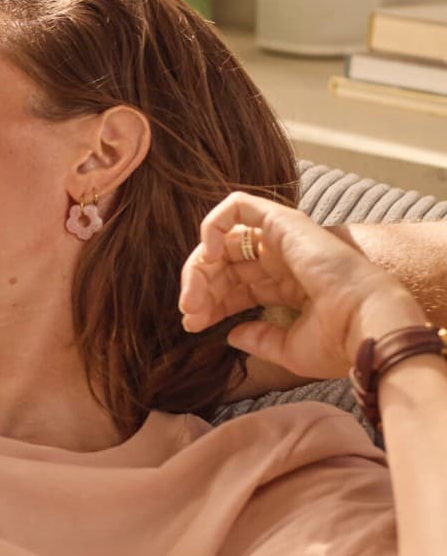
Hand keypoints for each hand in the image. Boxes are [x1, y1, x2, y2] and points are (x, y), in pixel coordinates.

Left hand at [178, 192, 427, 381]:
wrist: (365, 327)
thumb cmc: (338, 341)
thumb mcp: (289, 349)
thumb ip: (258, 339)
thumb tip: (230, 334)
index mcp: (287, 287)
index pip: (236, 287)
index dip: (210, 303)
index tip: (193, 325)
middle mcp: (283, 260)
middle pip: (224, 265)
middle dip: (200, 288)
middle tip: (189, 314)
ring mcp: (283, 239)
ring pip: (224, 240)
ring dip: (200, 267)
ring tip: (193, 297)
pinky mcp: (283, 222)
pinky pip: (238, 206)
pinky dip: (213, 225)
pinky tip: (209, 257)